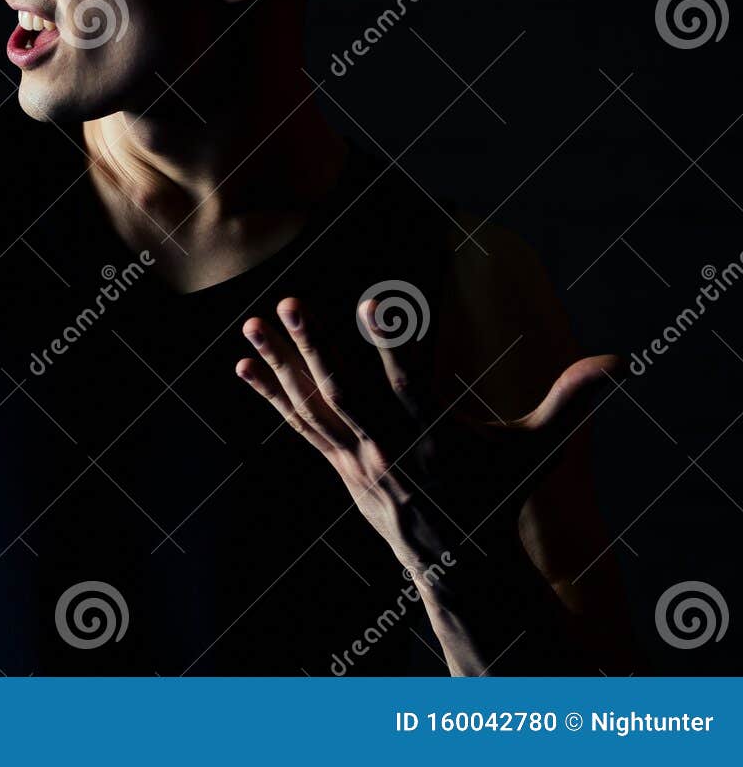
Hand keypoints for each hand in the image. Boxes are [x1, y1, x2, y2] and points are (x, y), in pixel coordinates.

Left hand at [235, 297, 614, 572]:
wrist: (462, 563)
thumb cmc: (500, 496)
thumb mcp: (539, 449)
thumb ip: (573, 401)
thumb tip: (621, 362)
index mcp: (432, 438)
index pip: (408, 383)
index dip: (390, 342)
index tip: (372, 300)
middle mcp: (386, 448)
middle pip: (341, 392)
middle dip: (312, 346)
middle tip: (287, 302)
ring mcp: (356, 459)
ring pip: (309, 406)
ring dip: (278, 363)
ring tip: (249, 325)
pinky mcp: (340, 465)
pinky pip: (300, 425)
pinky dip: (271, 396)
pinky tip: (244, 369)